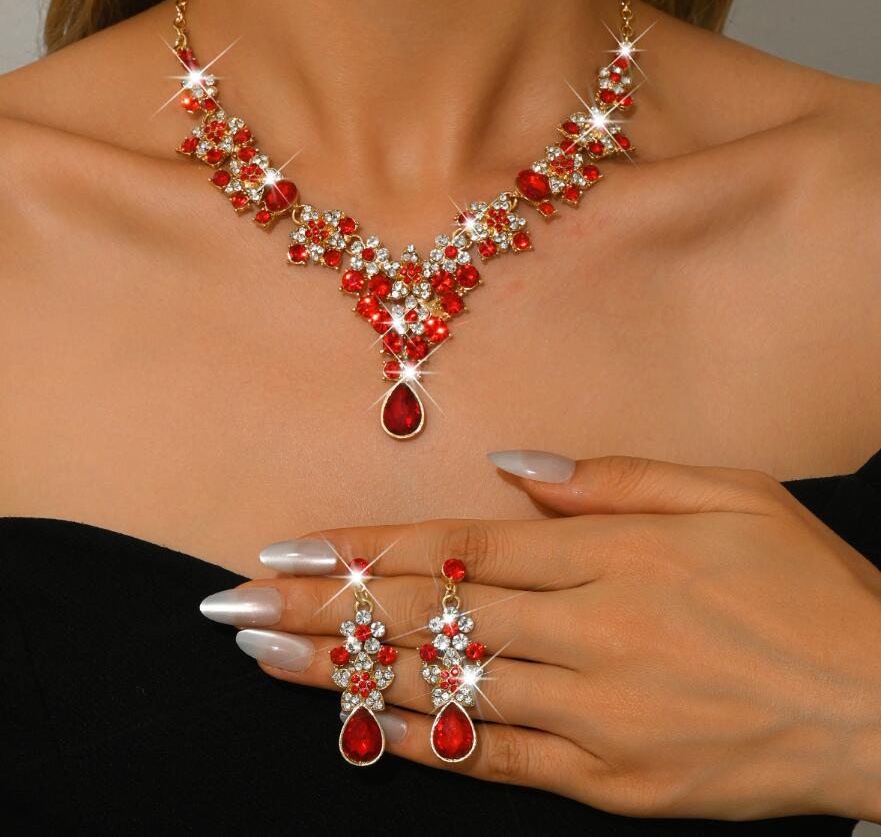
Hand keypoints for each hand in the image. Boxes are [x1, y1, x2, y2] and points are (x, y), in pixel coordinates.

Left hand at [201, 453, 880, 820]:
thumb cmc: (807, 586)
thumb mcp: (726, 495)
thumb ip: (613, 479)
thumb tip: (518, 470)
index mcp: (607, 555)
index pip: (455, 549)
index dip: (363, 548)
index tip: (288, 549)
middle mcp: (585, 631)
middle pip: (428, 616)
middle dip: (323, 608)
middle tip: (237, 607)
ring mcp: (592, 713)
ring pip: (443, 686)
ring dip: (344, 671)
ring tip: (265, 660)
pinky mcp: (609, 780)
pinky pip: (493, 757)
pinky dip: (420, 740)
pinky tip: (355, 725)